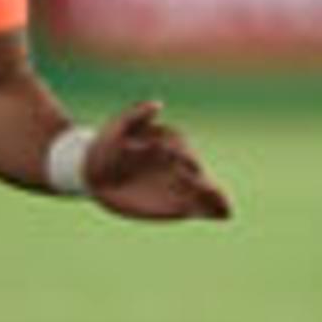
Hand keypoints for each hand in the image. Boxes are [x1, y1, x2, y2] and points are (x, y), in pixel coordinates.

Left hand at [83, 99, 231, 221]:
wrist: (93, 169)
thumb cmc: (107, 143)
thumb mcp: (119, 125)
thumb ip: (138, 114)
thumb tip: (158, 105)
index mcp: (169, 144)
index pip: (181, 151)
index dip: (184, 158)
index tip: (183, 165)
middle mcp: (178, 165)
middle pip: (197, 174)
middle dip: (204, 183)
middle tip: (209, 190)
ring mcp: (178, 185)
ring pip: (203, 192)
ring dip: (216, 199)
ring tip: (227, 209)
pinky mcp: (174, 205)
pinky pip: (197, 208)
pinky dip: (211, 211)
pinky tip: (224, 216)